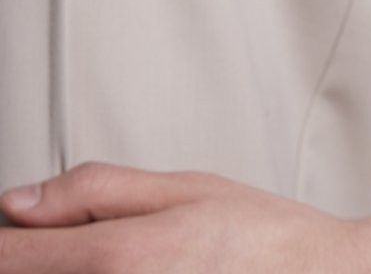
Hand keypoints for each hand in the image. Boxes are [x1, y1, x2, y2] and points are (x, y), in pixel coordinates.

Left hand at [0, 162, 370, 271]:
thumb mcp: (182, 186)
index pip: (12, 258)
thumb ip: (95, 190)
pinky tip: (124, 270)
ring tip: (107, 256)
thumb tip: (18, 202)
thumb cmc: (264, 239)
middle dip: (35, 257)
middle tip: (58, 240)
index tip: (0, 232)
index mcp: (120, 257)